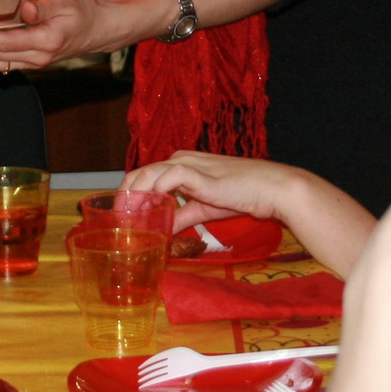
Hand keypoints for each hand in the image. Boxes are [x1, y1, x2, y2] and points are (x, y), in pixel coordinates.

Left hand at [0, 0, 120, 71]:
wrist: (100, 29)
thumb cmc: (83, 10)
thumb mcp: (65, 0)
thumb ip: (42, 7)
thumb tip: (23, 10)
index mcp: (44, 42)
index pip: (2, 43)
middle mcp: (37, 58)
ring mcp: (34, 63)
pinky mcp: (32, 62)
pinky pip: (2, 63)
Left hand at [122, 151, 308, 230]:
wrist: (270, 189)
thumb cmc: (242, 195)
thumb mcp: (203, 210)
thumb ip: (181, 217)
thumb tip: (161, 232)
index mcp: (180, 165)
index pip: (144, 176)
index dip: (130, 195)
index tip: (123, 217)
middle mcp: (180, 159)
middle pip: (139, 173)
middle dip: (125, 197)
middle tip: (119, 221)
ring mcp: (188, 163)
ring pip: (147, 173)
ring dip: (134, 197)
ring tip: (128, 219)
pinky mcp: (196, 172)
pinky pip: (166, 179)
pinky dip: (154, 194)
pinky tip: (150, 211)